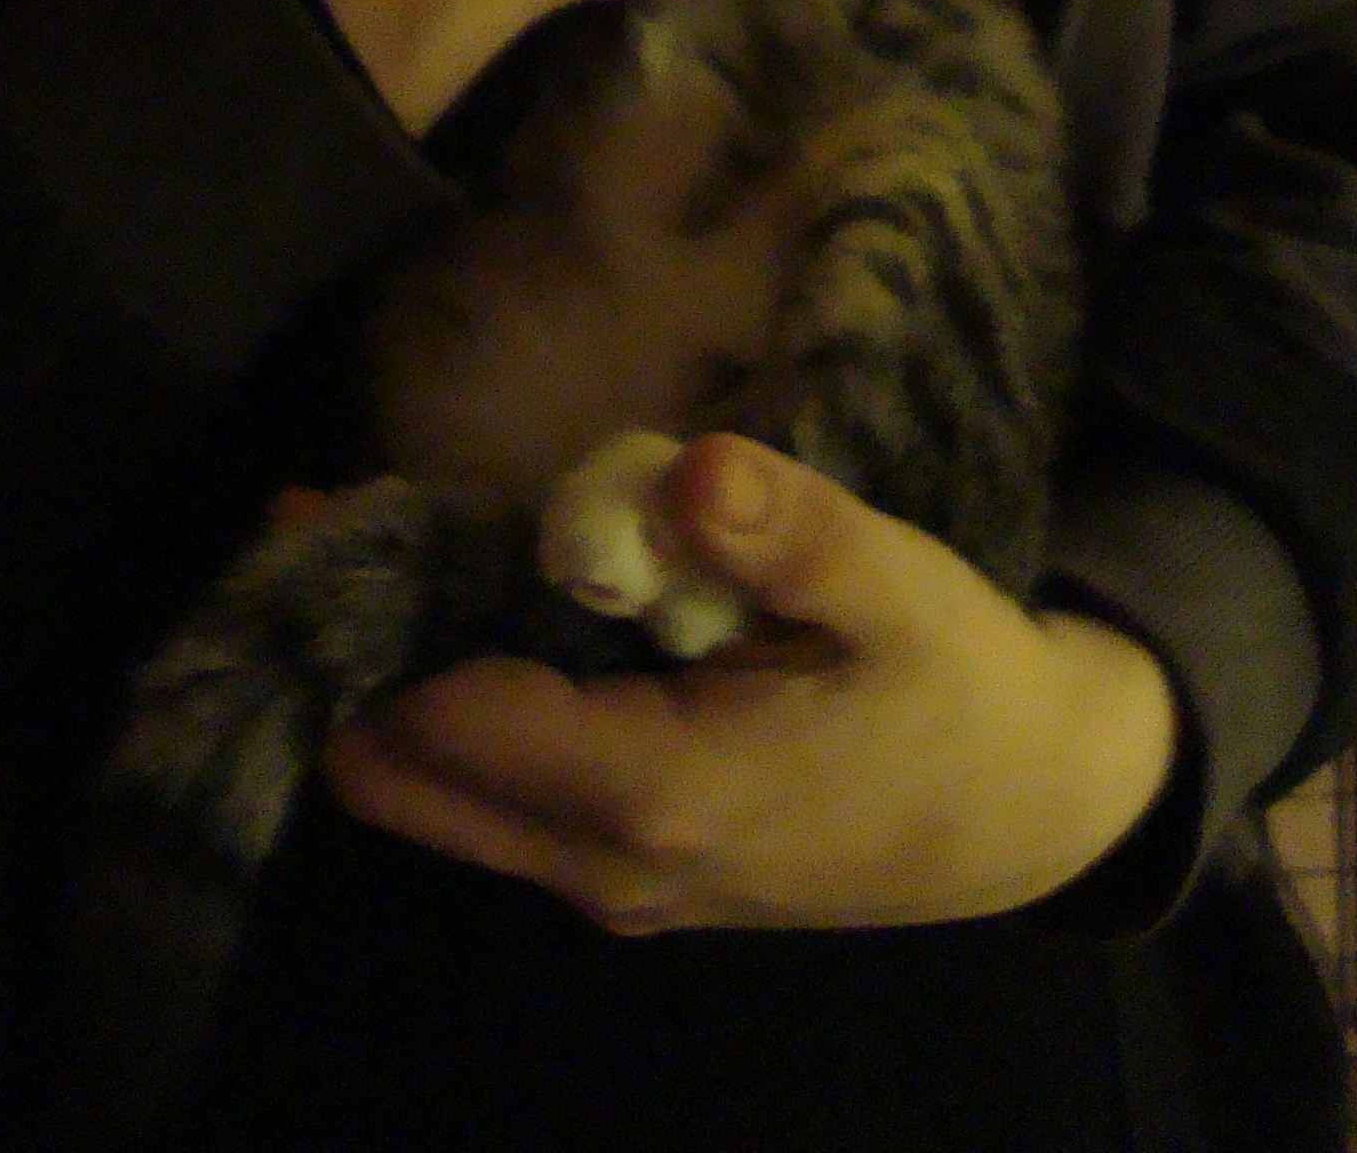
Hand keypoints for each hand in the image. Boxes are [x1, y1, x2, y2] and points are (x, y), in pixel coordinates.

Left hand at [321, 435, 1182, 932]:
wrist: (1030, 811)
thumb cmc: (958, 688)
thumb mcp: (899, 587)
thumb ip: (791, 530)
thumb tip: (688, 470)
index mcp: (660, 792)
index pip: (449, 720)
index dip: (375, 617)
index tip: (325, 510)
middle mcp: (606, 864)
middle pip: (404, 782)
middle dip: (353, 656)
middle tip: (332, 522)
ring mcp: (612, 886)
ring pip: (436, 805)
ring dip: (393, 688)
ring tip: (388, 547)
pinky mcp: (628, 875)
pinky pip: (489, 807)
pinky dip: (448, 718)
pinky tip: (472, 610)